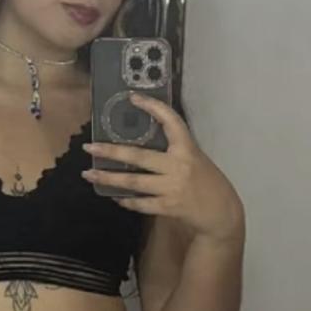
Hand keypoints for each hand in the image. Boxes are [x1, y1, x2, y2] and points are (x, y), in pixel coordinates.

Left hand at [82, 94, 243, 242]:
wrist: (222, 213)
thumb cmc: (207, 181)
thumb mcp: (195, 159)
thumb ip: (174, 151)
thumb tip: (143, 141)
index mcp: (187, 149)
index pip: (171, 121)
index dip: (153, 107)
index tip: (133, 97)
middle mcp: (178, 166)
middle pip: (139, 156)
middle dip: (111, 151)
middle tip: (89, 146)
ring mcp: (172, 187)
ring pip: (134, 181)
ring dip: (109, 178)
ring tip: (89, 173)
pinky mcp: (168, 207)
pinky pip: (141, 203)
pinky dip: (126, 200)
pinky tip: (114, 197)